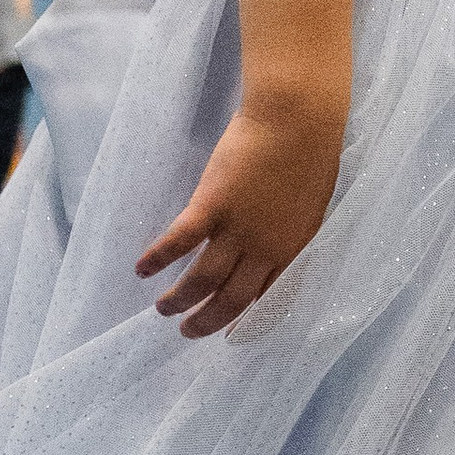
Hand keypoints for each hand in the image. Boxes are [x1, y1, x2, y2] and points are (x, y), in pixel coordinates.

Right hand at [137, 95, 345, 336]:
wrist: (299, 120)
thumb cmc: (312, 153)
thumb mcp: (312, 203)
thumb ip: (294, 230)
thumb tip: (278, 244)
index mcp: (294, 248)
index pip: (268, 297)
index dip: (246, 318)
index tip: (230, 332)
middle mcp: (266, 248)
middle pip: (233, 299)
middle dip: (208, 321)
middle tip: (187, 334)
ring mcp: (238, 229)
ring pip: (203, 280)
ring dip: (179, 300)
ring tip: (162, 310)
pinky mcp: (212, 205)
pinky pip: (179, 241)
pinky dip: (158, 258)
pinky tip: (142, 270)